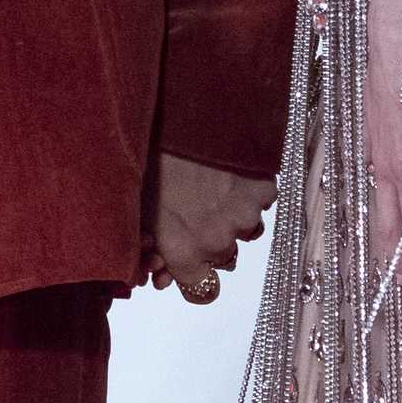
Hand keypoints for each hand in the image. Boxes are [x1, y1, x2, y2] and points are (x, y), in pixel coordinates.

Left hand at [140, 151, 274, 296]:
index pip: (203, 291)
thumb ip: (147, 248)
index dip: (192, 274)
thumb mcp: (136, 206)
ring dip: (233, 216)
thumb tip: (156, 276)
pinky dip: (250, 192)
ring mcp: (247, 215)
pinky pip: (261, 201)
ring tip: (213, 185)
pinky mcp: (265, 189)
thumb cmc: (150, 157)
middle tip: (195, 208)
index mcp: (185, 251)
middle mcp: (220, 241)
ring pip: (246, 230)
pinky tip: (231, 172)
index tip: (185, 257)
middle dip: (210, 239)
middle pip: (223, 257)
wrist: (180, 111)